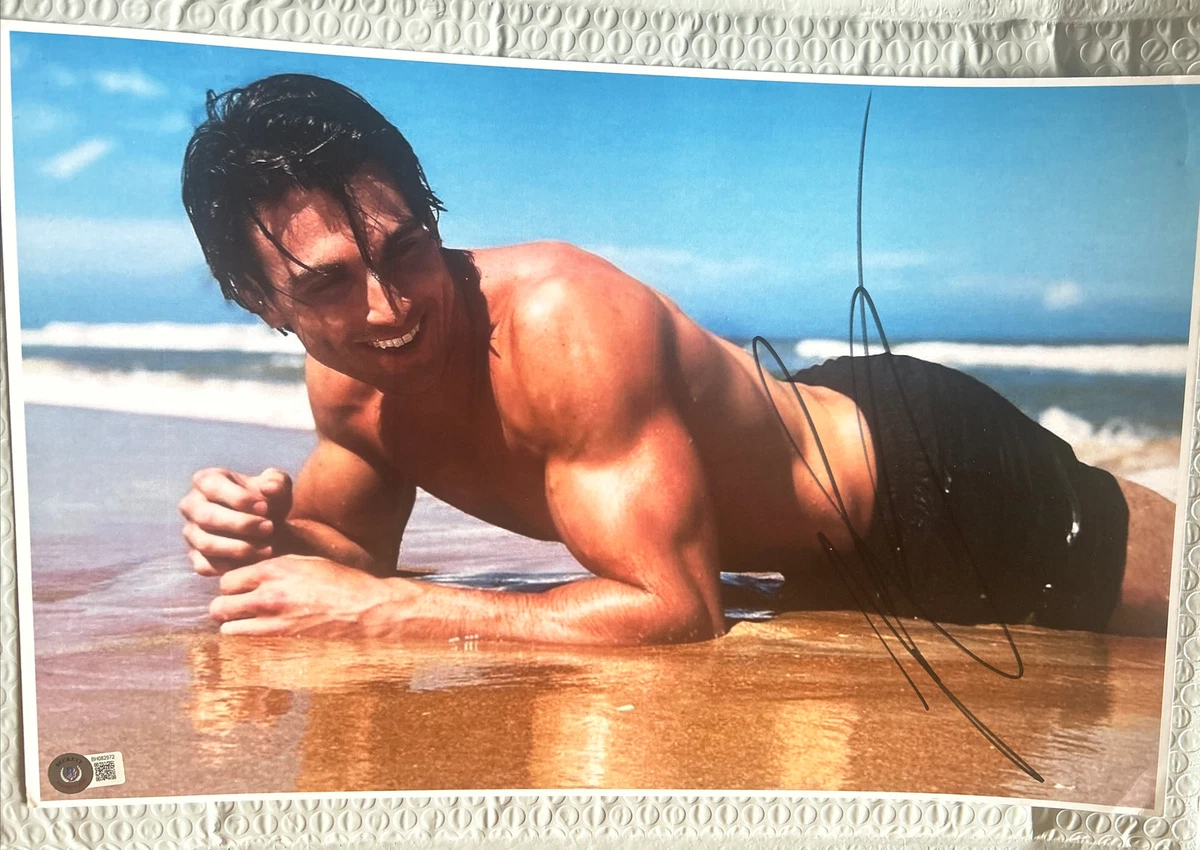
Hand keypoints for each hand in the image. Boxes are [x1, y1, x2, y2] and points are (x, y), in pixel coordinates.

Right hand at [179, 467, 292, 575]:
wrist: (269, 528)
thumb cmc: (268, 502)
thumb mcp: (278, 488)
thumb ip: (277, 483)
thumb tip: (270, 487)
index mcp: (206, 480)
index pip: (212, 486)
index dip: (239, 498)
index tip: (265, 507)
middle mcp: (191, 505)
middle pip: (206, 516)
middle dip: (241, 524)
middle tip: (269, 528)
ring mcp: (191, 532)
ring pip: (206, 543)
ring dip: (239, 547)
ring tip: (268, 547)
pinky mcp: (195, 557)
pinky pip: (205, 566)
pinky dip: (231, 566)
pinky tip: (255, 561)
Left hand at [209, 555, 404, 636]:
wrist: (365, 609)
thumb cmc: (340, 582)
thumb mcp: (306, 562)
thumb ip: (274, 567)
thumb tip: (251, 573)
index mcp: (273, 570)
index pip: (226, 581)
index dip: (232, 586)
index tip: (240, 589)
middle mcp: (268, 595)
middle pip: (220, 606)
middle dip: (225, 607)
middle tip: (237, 608)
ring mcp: (273, 622)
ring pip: (227, 628)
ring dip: (233, 625)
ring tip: (246, 623)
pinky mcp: (281, 641)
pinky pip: (246, 642)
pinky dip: (247, 640)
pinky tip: (259, 634)